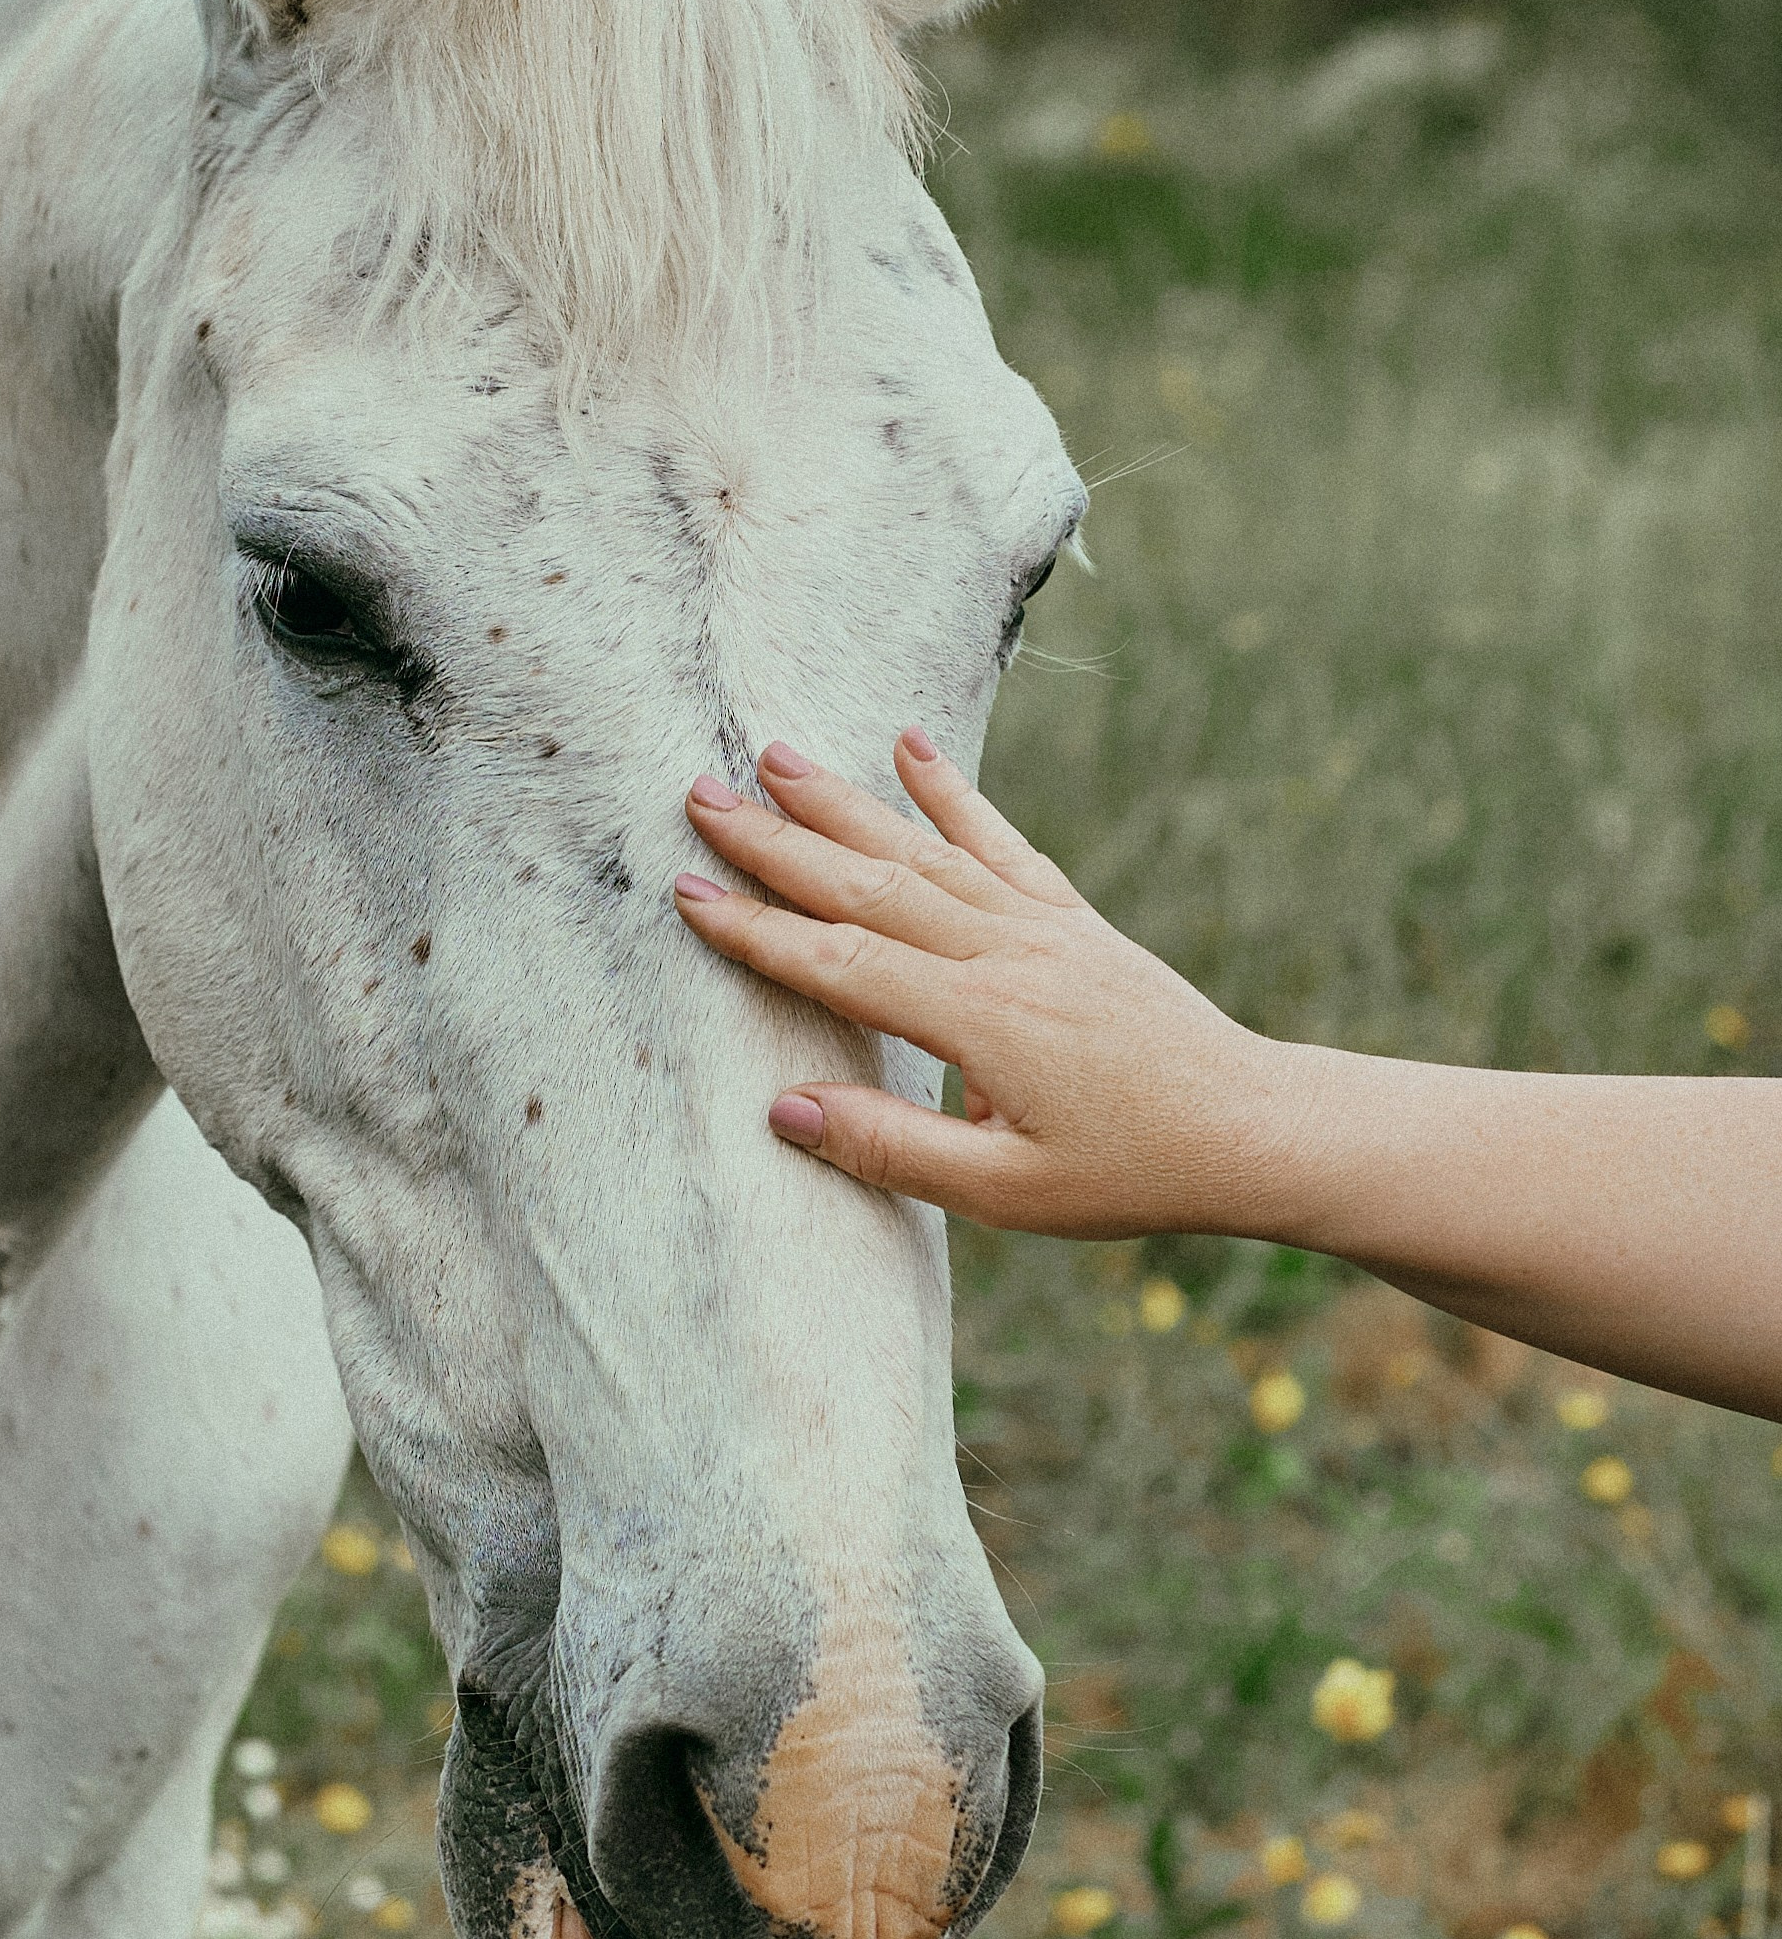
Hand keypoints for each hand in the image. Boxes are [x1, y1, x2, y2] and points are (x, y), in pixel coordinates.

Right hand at [674, 730, 1292, 1236]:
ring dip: (843, 801)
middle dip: (776, 841)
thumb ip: (893, 1149)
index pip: (841, 963)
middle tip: (698, 795)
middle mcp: (1004, 955)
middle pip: (868, 885)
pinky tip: (909, 745)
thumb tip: (785, 1107)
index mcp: (979, 1022)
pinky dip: (950, 791)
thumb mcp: (1007, 1193)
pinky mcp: (1071, 920)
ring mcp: (1041, 927)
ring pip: (923, 850)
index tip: (686, 891)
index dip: (758, 929)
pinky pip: (999, 841)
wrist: (1252, 1127)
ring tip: (775, 755)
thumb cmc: (1132, 1173)